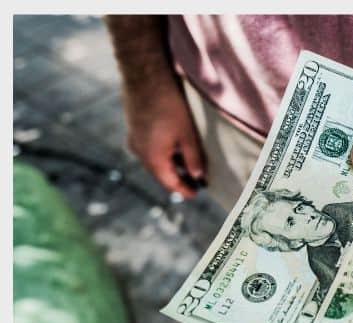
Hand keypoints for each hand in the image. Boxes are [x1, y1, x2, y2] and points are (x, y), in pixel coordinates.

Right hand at [123, 80, 204, 198]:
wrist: (144, 76)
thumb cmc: (169, 106)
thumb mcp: (188, 134)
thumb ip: (193, 158)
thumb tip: (198, 176)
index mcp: (152, 158)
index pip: (170, 183)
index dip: (184, 190)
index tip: (195, 195)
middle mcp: (139, 153)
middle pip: (160, 173)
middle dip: (177, 179)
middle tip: (194, 183)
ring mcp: (133, 140)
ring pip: (154, 160)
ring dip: (170, 165)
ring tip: (187, 166)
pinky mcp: (133, 128)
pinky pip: (148, 148)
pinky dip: (162, 152)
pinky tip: (174, 147)